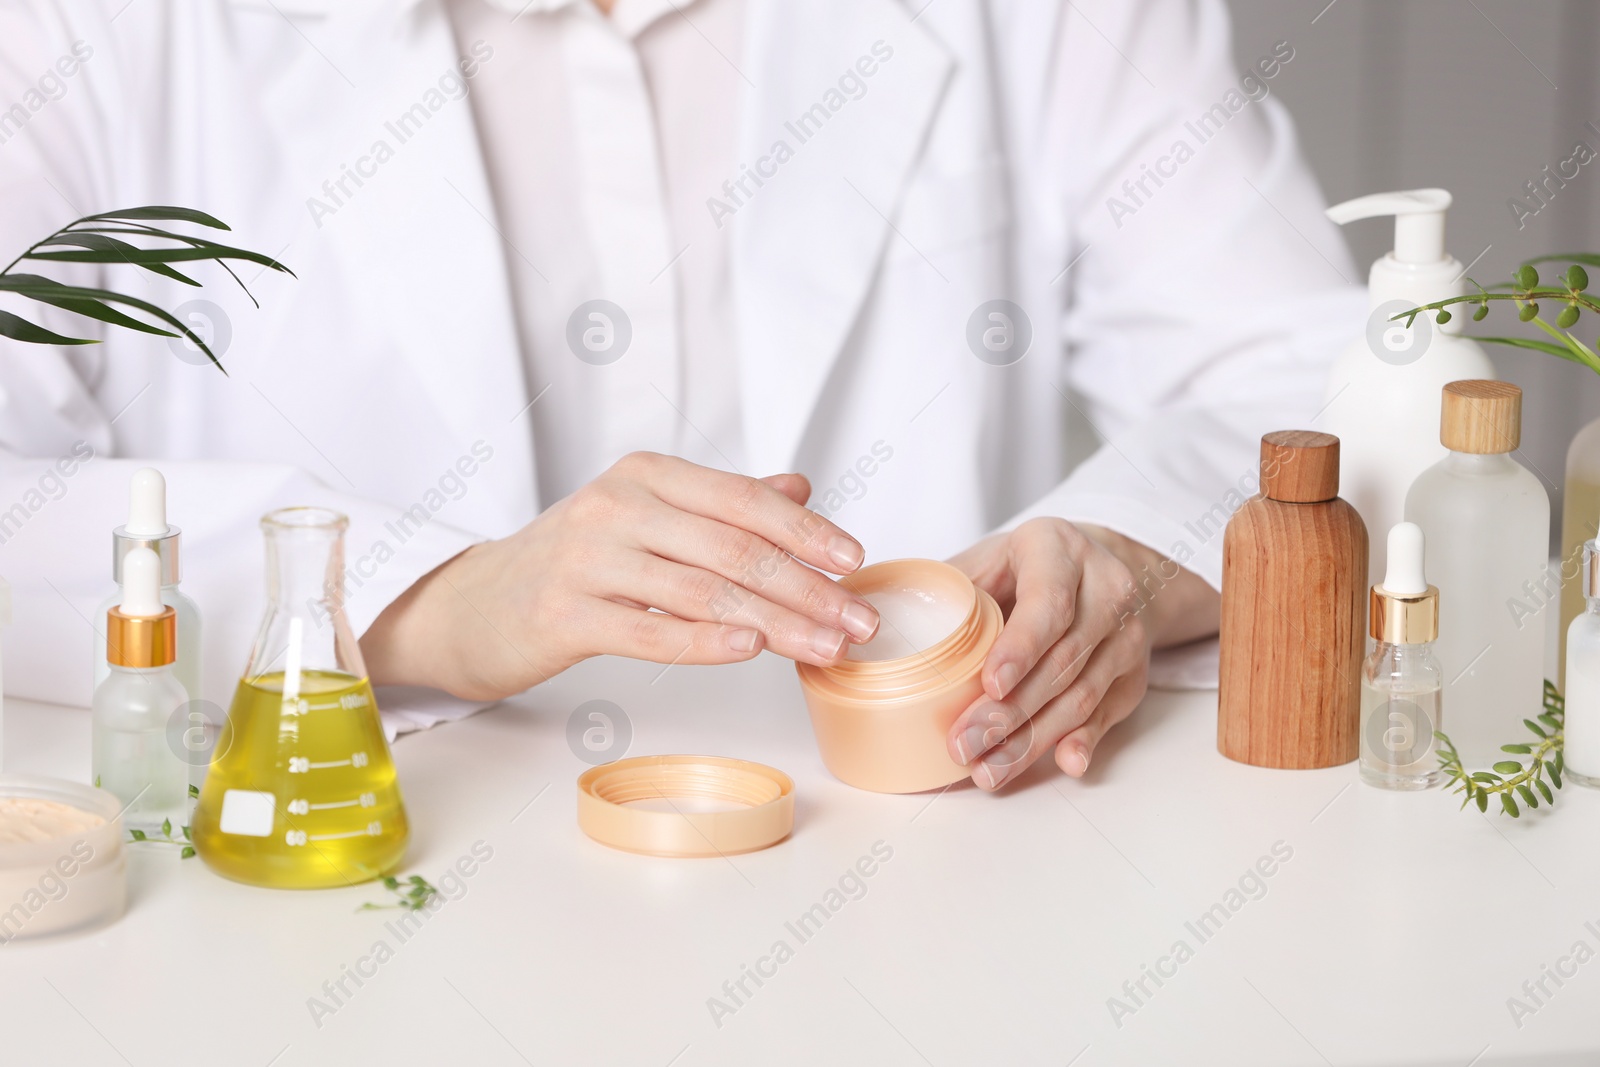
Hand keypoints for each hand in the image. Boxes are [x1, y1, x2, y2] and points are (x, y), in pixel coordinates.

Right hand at [360, 452, 879, 700]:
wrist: (478, 605)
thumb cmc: (577, 561)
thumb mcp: (649, 515)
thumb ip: (723, 502)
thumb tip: (801, 485)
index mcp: (647, 474)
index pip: (742, 499)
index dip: (806, 529)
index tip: (855, 561)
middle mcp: (617, 506)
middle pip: (733, 549)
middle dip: (808, 588)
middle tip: (859, 620)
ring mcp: (587, 559)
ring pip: (703, 591)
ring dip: (777, 623)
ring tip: (828, 647)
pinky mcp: (564, 614)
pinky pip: (650, 629)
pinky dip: (706, 642)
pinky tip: (752, 651)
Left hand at [944, 517, 1218, 789]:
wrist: (1098, 568)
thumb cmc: (1022, 568)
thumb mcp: (986, 559)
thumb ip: (948, 590)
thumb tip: (884, 625)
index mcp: (1058, 549)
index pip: (1048, 602)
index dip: (1021, 647)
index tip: (991, 684)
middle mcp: (1106, 587)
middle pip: (1063, 659)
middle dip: (1011, 710)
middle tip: (965, 743)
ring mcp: (1126, 634)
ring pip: (1083, 694)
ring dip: (1034, 738)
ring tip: (989, 768)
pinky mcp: (1133, 673)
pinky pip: (1106, 714)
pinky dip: (1081, 741)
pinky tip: (1061, 763)